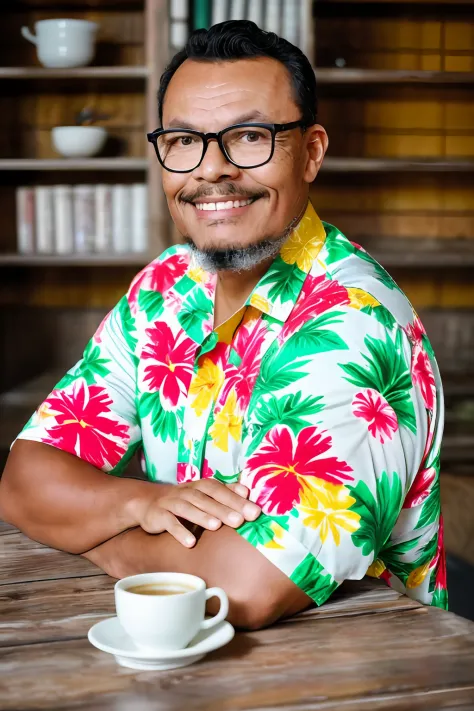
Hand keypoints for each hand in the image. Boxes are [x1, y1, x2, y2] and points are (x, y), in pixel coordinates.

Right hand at [133, 479, 260, 547]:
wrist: (149, 503)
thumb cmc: (185, 501)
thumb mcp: (204, 495)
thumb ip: (225, 493)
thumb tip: (247, 492)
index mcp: (201, 486)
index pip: (221, 491)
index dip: (237, 500)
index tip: (254, 512)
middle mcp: (187, 492)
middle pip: (207, 499)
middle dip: (224, 509)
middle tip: (240, 521)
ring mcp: (172, 502)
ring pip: (188, 508)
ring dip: (202, 516)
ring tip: (216, 526)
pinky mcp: (159, 515)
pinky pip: (170, 523)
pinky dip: (179, 531)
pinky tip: (190, 542)